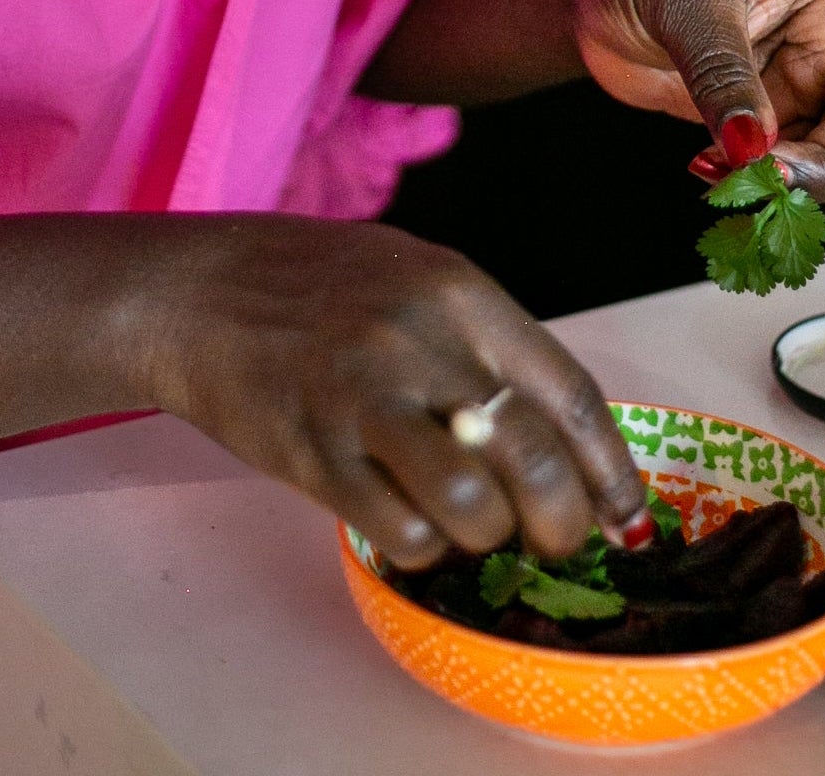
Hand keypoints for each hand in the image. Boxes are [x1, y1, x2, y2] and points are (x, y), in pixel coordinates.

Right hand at [142, 215, 649, 570]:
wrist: (199, 291)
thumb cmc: (319, 285)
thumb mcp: (417, 279)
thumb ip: (486, 345)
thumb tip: (564, 442)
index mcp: (460, 293)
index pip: (572, 397)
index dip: (611, 473)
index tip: (625, 517)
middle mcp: (421, 342)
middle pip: (534, 460)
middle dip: (560, 523)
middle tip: (549, 538)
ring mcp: (365, 400)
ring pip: (473, 506)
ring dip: (485, 536)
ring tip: (469, 525)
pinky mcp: (316, 454)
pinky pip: (402, 532)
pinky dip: (422, 545)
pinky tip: (410, 521)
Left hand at [575, 0, 824, 199]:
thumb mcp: (688, 4)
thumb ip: (725, 77)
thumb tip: (755, 150)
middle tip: (769, 171)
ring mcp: (801, 82)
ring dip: (802, 179)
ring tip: (726, 172)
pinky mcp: (764, 118)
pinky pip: (793, 167)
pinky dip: (763, 183)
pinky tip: (708, 171)